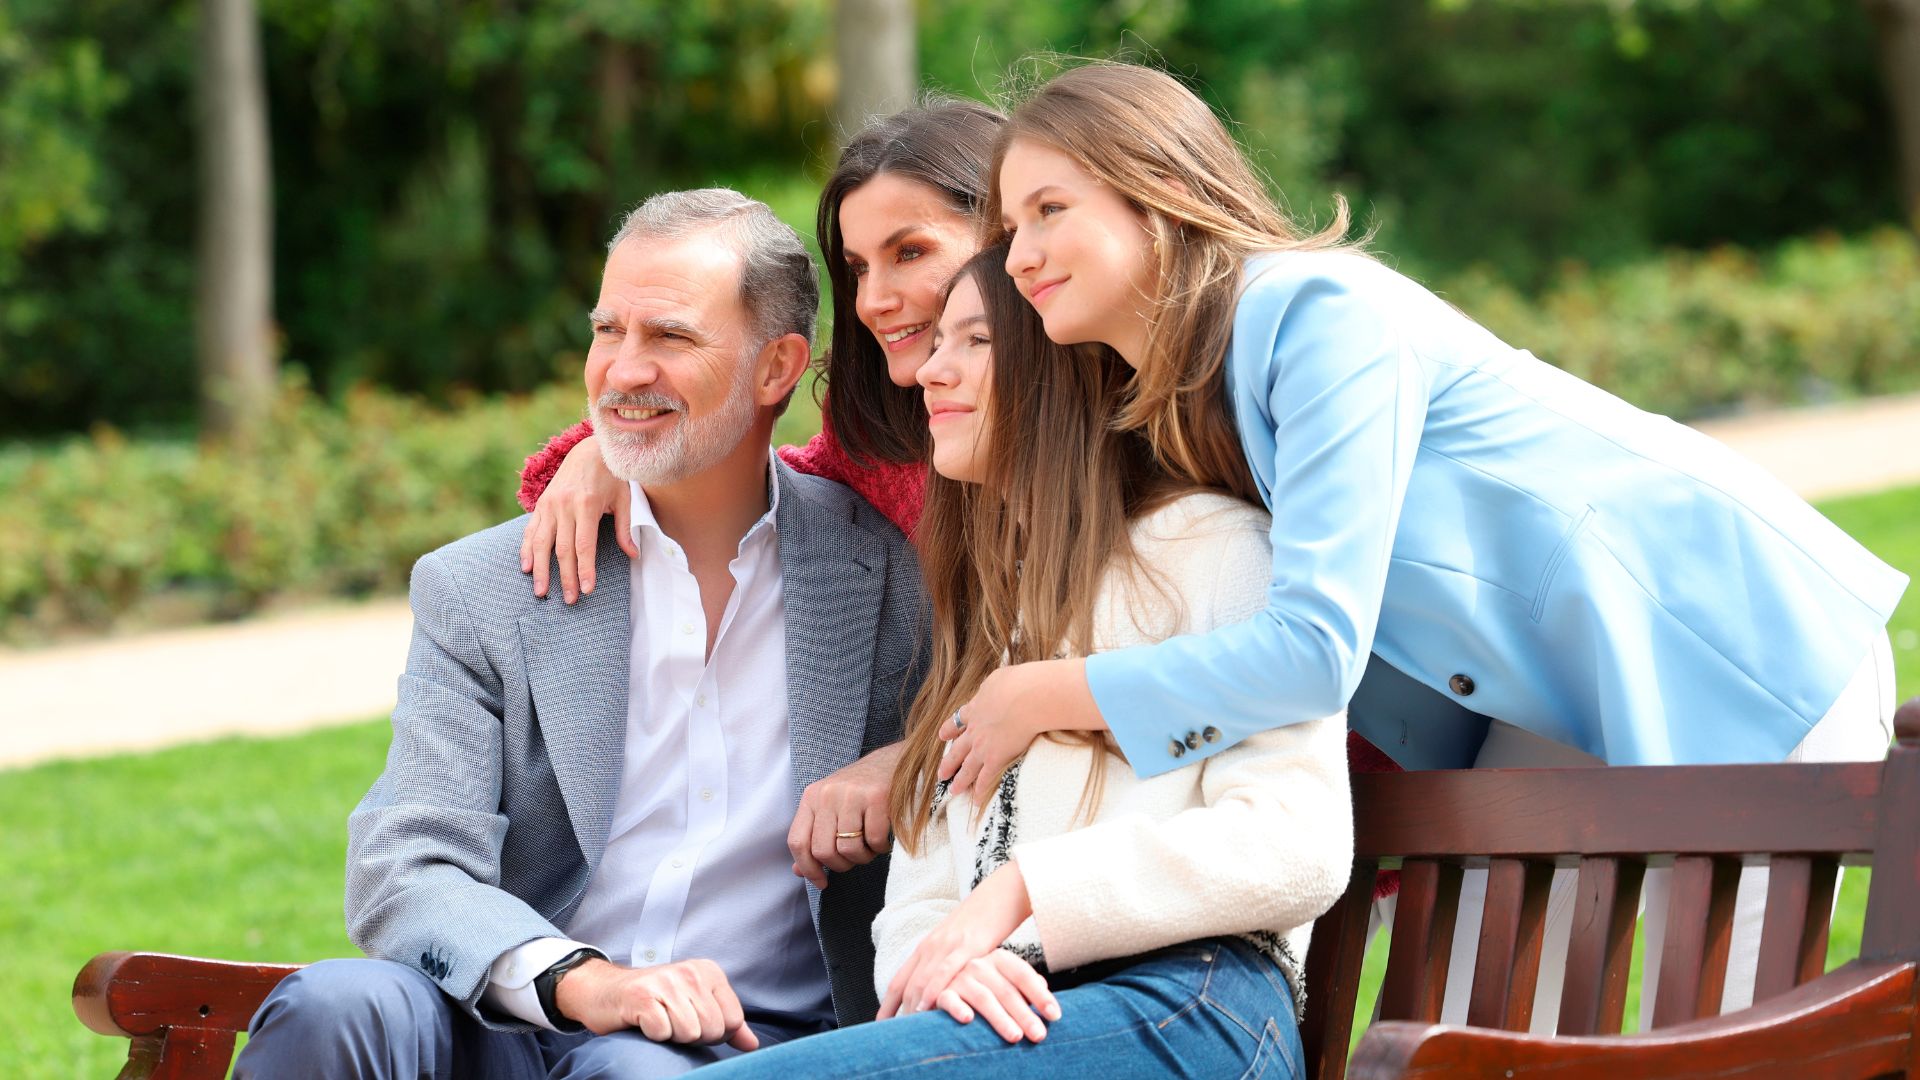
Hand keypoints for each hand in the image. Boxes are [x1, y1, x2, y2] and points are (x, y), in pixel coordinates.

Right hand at [519, 434, 634, 603]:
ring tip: (542, 592)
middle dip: (566, 577)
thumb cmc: (611, 476)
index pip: (584, 545)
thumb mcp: (624, 499)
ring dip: (541, 570)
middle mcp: (564, 506)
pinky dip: (527, 550)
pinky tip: (526, 567)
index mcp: (586, 505)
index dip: (584, 569)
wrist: (589, 450)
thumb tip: (633, 555)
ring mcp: (549, 505)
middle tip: (569, 600)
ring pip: (542, 544)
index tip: (586, 589)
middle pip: (562, 550)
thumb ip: (624, 528)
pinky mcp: (541, 504)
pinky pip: (531, 531)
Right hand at [554, 957, 759, 1049]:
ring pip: (690, 1033)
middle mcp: (690, 972)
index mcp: (709, 972)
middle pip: (713, 1029)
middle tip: (672, 1021)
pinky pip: (663, 1033)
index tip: (693, 1022)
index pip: (733, 1020)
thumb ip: (727, 1023)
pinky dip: (654, 1036)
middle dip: (693, 1036)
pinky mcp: (642, 997)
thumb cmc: (655, 1002)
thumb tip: (752, 1044)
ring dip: (672, 1036)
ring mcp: (666, 983)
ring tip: (659, 1020)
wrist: (605, 991)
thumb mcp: (696, 1005)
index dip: (715, 1033)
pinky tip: (644, 1022)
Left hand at [789, 743, 903, 888]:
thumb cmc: (860, 791)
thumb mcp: (830, 808)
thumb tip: (799, 870)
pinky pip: (873, 840)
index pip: (797, 842)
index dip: (808, 868)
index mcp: (811, 797)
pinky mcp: (877, 797)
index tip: (821, 882)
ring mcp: (851, 795)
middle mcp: (827, 794)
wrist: (892, 762)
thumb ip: (814, 836)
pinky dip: (879, 848)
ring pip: (848, 849)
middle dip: (841, 865)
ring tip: (870, 849)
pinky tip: (883, 840)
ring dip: (862, 858)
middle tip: (854, 860)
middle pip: (823, 851)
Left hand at [877, 862, 1039, 1027]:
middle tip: (895, 1036)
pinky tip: (927, 1007)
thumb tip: (943, 990)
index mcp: (927, 946)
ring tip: (908, 1030)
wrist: (1001, 894)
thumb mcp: (958, 943)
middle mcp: (931, 946)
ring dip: (912, 1007)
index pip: (900, 980)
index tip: (880, 1023)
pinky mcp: (967, 946)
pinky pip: (944, 971)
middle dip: (898, 1012)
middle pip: (907, 984)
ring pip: (922, 980)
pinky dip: (933, 990)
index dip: (888, 1003)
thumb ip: (946, 964)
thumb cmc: (983, 922)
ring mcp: (947, 945)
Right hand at [923, 950, 1059, 1043]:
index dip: (1040, 995)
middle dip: (1025, 1014)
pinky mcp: (941, 992)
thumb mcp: (1006, 981)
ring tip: (1015, 1036)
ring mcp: (960, 977)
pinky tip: (968, 1019)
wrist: (943, 984)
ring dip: (1000, 1018)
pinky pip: (949, 999)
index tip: (1055, 1015)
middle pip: (1007, 990)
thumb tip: (1044, 986)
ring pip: (983, 998)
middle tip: (1039, 1034)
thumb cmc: (984, 987)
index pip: (1024, 975)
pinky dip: (958, 1009)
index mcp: (999, 959)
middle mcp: (980, 965)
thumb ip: (1024, 984)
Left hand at [939, 658, 1102, 801]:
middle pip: (958, 749)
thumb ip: (993, 685)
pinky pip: (985, 778)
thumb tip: (996, 686)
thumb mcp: (999, 677)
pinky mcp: (996, 758)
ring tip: (952, 790)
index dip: (950, 729)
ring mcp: (983, 745)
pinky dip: (979, 791)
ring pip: (967, 767)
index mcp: (976, 708)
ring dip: (959, 780)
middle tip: (940, 773)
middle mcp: (975, 729)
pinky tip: (975, 801)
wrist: (1026, 697)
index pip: (960, 720)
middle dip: (949, 762)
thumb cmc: (1018, 682)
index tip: (943, 734)